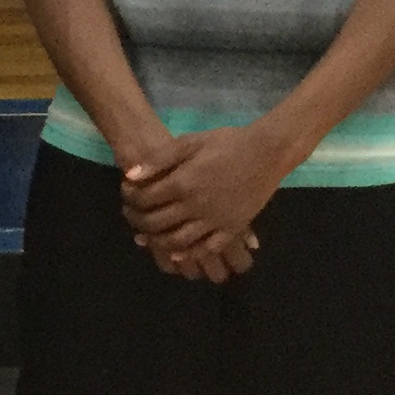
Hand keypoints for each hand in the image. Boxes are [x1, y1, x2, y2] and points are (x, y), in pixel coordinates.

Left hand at [120, 127, 281, 278]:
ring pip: (178, 241)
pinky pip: (208, 248)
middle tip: (132, 216)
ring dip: (158, 241)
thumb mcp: (189, 142)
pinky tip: (179, 251)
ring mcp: (216, 220)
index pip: (144, 199)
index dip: (130, 198)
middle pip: (156, 223)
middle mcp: (196, 205)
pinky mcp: (233, 228)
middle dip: (138, 221)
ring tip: (149, 235)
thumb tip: (130, 176)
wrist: (268, 152)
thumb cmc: (226, 143)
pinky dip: (190, 253)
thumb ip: (158, 159)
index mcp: (183, 182)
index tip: (127, 195)